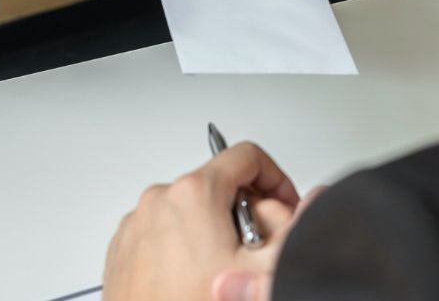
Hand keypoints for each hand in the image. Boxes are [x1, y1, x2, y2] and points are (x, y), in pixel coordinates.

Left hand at [103, 142, 300, 300]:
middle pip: (218, 186)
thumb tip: (313, 203)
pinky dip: (183, 245)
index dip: (275, 178)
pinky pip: (164, 229)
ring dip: (213, 231)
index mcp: (194, 194)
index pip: (246, 156)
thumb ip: (294, 229)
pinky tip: (194, 281)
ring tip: (221, 274)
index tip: (283, 203)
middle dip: (244, 214)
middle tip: (252, 254)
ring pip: (191, 210)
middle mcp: (159, 200)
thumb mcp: (263, 270)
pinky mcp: (124, 245)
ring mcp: (137, 222)